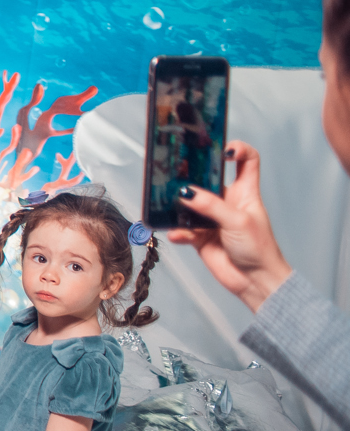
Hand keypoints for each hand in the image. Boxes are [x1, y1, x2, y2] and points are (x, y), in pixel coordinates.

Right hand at [166, 141, 293, 311]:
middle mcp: (227, 202)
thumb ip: (211, 206)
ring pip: (190, 204)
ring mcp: (212, 219)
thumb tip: (186, 193)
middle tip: (177, 172)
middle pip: (208, 179)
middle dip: (192, 175)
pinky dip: (177, 230)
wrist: (255, 282)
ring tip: (171, 206)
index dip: (237, 150)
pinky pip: (182, 228)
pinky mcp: (200, 236)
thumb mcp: (238, 221)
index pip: (246, 161)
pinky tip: (178, 233)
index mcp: (245, 192)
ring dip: (179, 206)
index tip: (222, 148)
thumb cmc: (260, 249)